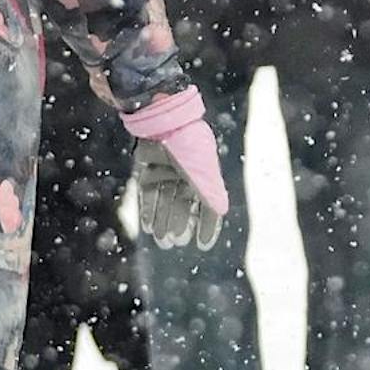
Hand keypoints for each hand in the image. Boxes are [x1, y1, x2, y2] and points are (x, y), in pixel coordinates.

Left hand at [132, 128, 227, 251]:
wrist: (165, 124)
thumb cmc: (189, 149)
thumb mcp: (203, 173)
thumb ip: (211, 193)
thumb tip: (221, 210)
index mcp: (203, 176)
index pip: (207, 206)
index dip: (206, 225)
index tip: (202, 244)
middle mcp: (185, 175)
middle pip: (182, 205)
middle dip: (178, 225)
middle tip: (173, 243)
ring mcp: (166, 171)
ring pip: (164, 201)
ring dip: (162, 220)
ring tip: (160, 240)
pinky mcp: (148, 167)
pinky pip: (148, 192)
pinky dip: (148, 209)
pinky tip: (147, 226)